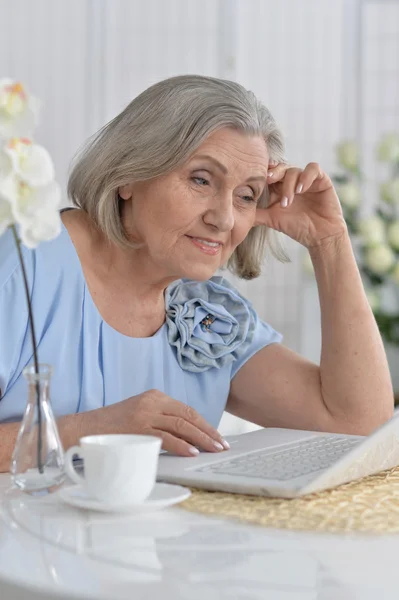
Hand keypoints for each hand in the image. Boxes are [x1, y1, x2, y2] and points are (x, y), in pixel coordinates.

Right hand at [97, 389, 228, 456]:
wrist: (83, 429)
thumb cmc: (113, 426)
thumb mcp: (139, 415)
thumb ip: (160, 419)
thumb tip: (188, 436)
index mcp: (154, 396)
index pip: (187, 409)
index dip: (205, 423)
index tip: (217, 436)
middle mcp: (152, 402)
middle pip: (187, 416)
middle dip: (208, 431)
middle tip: (222, 445)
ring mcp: (144, 414)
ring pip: (180, 425)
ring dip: (201, 439)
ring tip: (214, 449)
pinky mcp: (137, 428)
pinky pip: (165, 437)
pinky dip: (181, 445)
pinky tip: (193, 452)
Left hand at [254, 162, 347, 247]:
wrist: (320, 236)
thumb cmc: (297, 227)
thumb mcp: (272, 219)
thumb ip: (256, 214)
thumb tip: (235, 213)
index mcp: (278, 187)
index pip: (268, 174)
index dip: (261, 173)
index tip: (253, 177)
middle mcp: (291, 180)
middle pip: (279, 167)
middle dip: (272, 173)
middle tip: (267, 180)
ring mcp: (306, 178)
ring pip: (294, 169)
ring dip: (288, 184)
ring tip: (287, 202)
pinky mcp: (321, 179)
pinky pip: (313, 169)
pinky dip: (305, 177)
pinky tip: (300, 190)